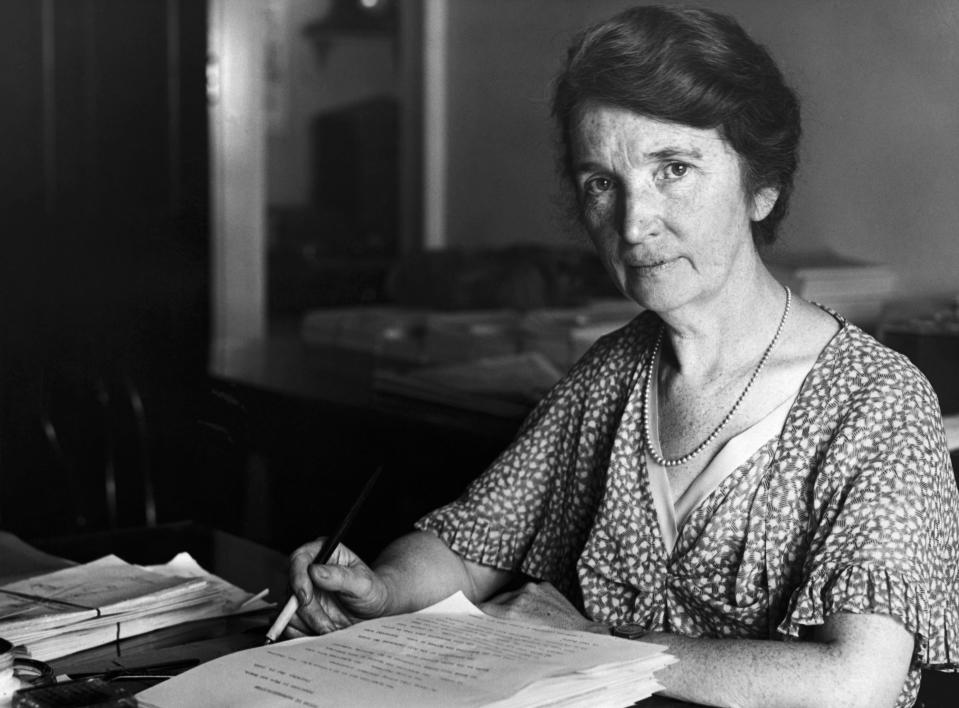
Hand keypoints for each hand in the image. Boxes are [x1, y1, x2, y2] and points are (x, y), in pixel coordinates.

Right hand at [283, 538, 390, 637]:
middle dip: (309, 611)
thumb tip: (315, 572)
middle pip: (291, 590)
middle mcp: (309, 572)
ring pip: (290, 610)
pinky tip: (324, 631)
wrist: (375, 613)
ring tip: (331, 627)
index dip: (298, 579)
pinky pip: (292, 625)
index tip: (306, 598)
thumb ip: (341, 576)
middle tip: (327, 624)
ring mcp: (303, 593)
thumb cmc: (372, 591)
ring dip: (309, 624)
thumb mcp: (363, 583)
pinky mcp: (301, 613)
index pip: (299, 559)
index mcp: (323, 553)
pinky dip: (306, 632)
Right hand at [479, 581, 607, 633]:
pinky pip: (526, 591)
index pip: (484, 609)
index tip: (468, 616)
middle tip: (483, 620)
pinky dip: (524, 600)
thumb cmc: (553, 644)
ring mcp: (534, 588)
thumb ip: (503, 631)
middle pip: (495, 602)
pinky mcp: (544, 585)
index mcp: (513, 611)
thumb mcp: (523, 641)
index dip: (475, 613)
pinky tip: (528, 613)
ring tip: (508, 619)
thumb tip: (486, 628)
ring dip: (507, 605)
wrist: (584, 635)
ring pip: (510, 595)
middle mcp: (521, 595)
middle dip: (490, 611)